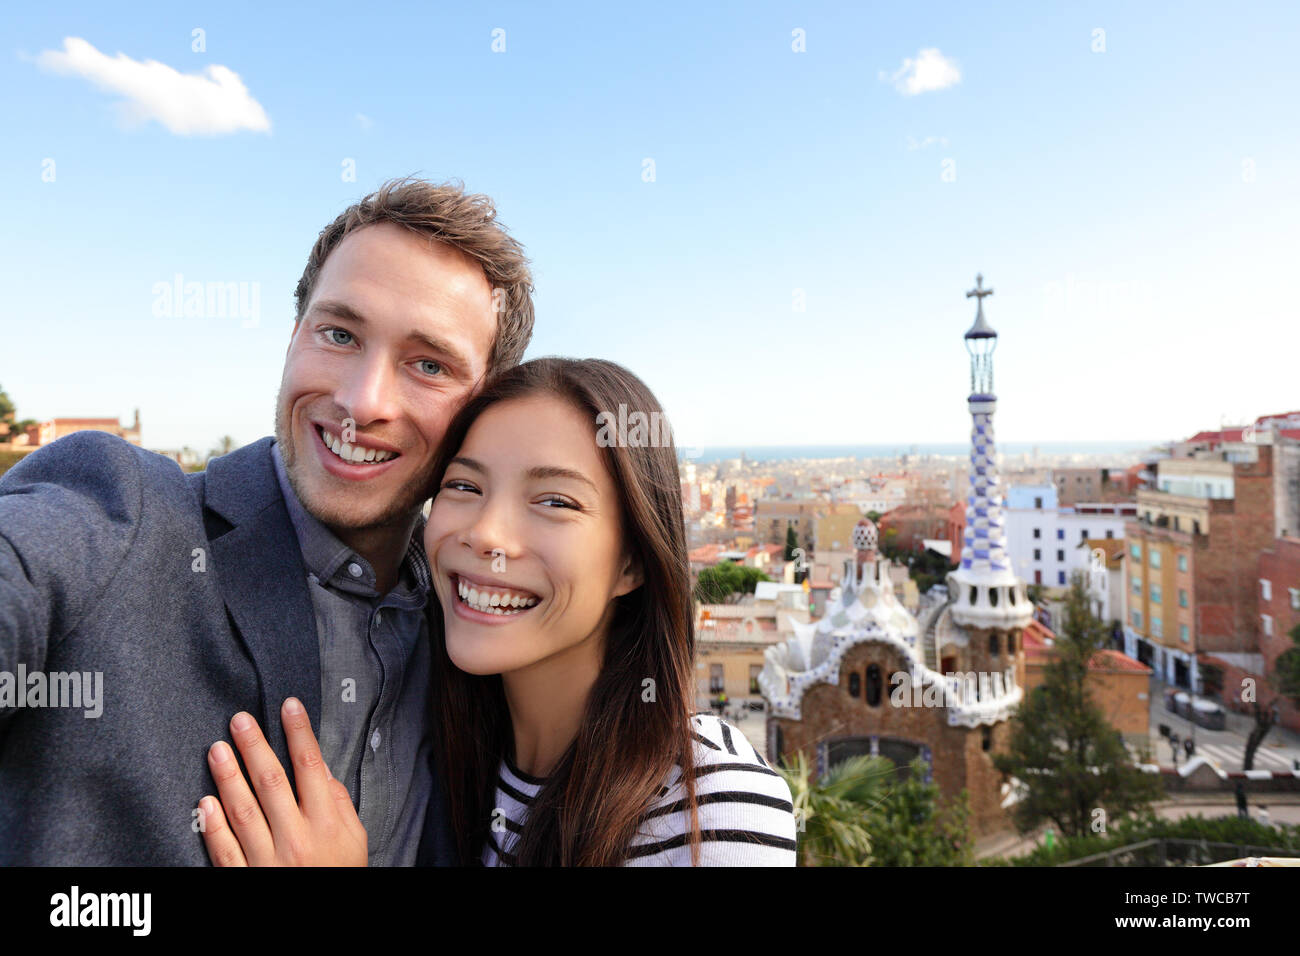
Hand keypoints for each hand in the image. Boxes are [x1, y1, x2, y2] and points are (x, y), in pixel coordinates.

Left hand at [198, 697, 366, 865]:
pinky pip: (224, 850)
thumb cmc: (340, 877)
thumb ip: (338, 805)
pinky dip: (212, 825)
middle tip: (240, 719)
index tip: (289, 706)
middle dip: (255, 746)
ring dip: (228, 777)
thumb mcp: (355, 842)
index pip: (311, 767)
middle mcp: (296, 840)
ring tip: (217, 748)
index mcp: (325, 825)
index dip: (299, 733)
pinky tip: (204, 801)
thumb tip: (321, 773)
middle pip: (271, 782)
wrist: (324, 929)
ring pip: (242, 811)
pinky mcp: (244, 880)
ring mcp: (267, 861)